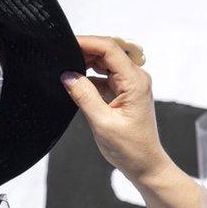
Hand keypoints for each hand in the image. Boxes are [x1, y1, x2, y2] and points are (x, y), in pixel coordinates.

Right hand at [60, 36, 171, 182]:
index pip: (110, 48)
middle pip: (108, 51)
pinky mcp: (124, 91)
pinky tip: (76, 83)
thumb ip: (84, 96)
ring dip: (86, 62)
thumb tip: (67, 75)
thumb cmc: (130, 149)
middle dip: (84, 50)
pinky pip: (105, 75)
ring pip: (106, 61)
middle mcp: (136, 78)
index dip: (87, 42)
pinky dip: (90, 76)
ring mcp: (131, 84)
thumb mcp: (102, 123)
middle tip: (61, 57)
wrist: (146, 165)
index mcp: (135, 81)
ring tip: (66, 68)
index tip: (66, 43)